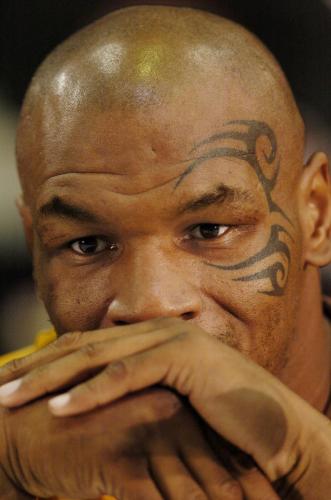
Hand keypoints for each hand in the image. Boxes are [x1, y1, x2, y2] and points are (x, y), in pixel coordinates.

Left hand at [0, 317, 327, 496]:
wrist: (270, 424)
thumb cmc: (218, 417)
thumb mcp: (167, 399)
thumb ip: (136, 390)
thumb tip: (93, 399)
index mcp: (149, 335)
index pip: (87, 344)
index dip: (46, 360)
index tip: (13, 379)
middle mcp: (157, 329)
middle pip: (83, 345)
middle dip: (37, 366)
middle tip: (0, 385)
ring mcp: (170, 338)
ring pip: (98, 356)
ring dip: (51, 379)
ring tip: (12, 398)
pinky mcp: (184, 358)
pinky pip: (128, 375)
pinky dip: (92, 393)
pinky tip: (59, 409)